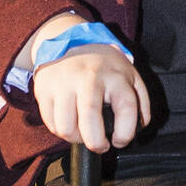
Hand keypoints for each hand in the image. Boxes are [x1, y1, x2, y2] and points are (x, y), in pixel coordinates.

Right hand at [32, 47, 151, 152]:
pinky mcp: (44, 88)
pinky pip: (51, 124)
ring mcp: (64, 82)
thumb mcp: (129, 75)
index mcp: (114, 75)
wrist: (70, 40)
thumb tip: (141, 127)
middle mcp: (88, 77)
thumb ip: (140, 102)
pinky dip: (61, 130)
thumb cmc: (103, 65)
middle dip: (96, 143)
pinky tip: (70, 120)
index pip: (126, 107)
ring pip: (66, 128)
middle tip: (100, 145)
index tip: (120, 140)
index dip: (125, 132)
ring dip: (76, 138)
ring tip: (83, 130)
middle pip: (90, 121)